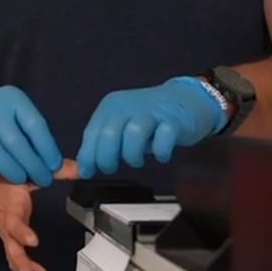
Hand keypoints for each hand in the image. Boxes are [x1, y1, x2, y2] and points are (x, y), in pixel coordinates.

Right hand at [0, 86, 61, 187]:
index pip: (35, 125)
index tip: (54, 167)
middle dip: (31, 164)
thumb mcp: (21, 123)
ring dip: (8, 168)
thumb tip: (79, 169)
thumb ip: (44, 145)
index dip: (46, 148)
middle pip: (14, 140)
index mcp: (13, 100)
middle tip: (42, 179)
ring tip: (20, 180)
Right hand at [0, 159, 78, 270]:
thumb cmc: (9, 173)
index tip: (33, 242)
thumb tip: (82, 168)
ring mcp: (5, 231)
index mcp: (10, 203)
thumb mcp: (30, 168)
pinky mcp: (7, 237)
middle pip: (11, 245)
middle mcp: (5, 221)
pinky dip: (23, 269)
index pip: (12, 220)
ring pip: (11, 254)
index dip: (21, 231)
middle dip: (24, 262)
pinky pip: (13, 256)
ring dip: (25, 269)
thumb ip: (58, 169)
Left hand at [77, 77, 224, 177]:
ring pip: (134, 134)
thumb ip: (102, 143)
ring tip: (137, 160)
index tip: (88, 172)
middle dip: (107, 158)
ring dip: (132, 155)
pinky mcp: (175, 120)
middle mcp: (128, 106)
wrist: (187, 98)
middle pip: (109, 134)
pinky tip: (161, 155)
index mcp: (111, 107)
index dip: (88, 156)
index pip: (92, 133)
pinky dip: (161, 151)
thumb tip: (84, 167)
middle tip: (113, 168)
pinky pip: (164, 136)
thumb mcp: (121, 126)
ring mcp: (152, 112)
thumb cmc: (150, 118)